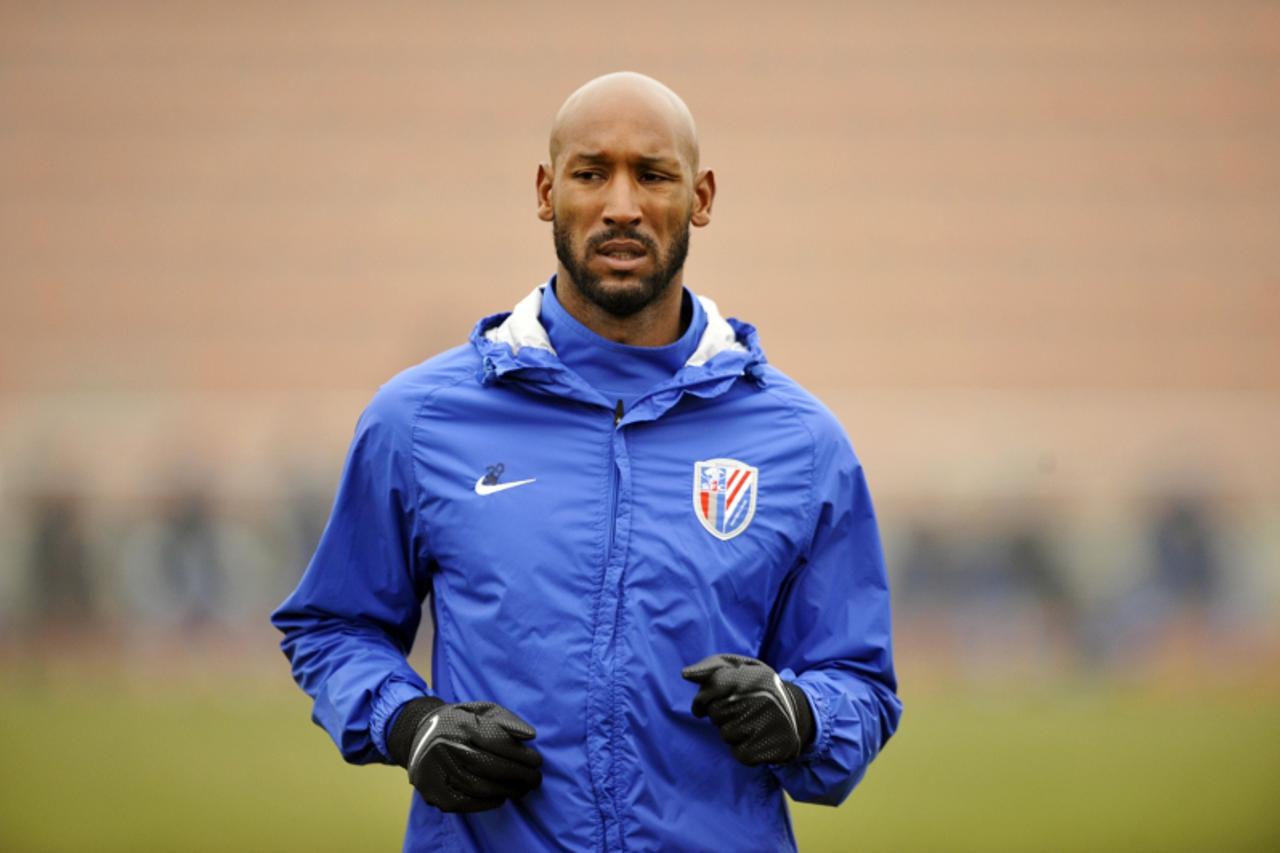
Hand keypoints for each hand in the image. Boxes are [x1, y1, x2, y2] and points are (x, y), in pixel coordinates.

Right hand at [387, 698, 542, 812]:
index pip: (496, 741)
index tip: (537, 761)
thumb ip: (507, 720)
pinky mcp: (433, 790)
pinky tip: (501, 797)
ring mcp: (436, 770)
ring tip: (522, 789)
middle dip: (518, 774)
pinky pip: (464, 802)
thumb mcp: (482, 710)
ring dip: (506, 790)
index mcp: (459, 723)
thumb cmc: (460, 722)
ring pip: (478, 786)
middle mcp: (445, 746)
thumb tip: (530, 736)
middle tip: (535, 779)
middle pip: (489, 765)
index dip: (520, 754)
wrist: (419, 735)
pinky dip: (486, 803)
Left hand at [682, 653, 814, 765]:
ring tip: (750, 724)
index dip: (702, 701)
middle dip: (721, 715)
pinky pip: (740, 754)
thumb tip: (685, 674)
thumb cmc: (758, 690)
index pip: (709, 690)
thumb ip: (712, 668)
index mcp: (751, 676)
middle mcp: (759, 698)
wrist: (797, 713)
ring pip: (726, 734)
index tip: (704, 706)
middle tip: (738, 711)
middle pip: (716, 714)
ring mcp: (765, 723)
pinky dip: (743, 749)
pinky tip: (756, 739)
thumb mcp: (740, 669)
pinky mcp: (770, 747)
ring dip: (732, 732)